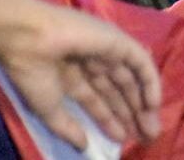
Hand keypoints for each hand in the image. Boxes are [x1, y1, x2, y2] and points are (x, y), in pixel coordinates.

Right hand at [0, 3, 161, 148]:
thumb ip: (66, 127)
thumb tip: (84, 146)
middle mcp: (93, 63)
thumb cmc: (33, 72)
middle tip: (145, 137)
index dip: (110, 121)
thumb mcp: (48, 107)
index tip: (122, 140)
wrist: (30, 38)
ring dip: (142, 104)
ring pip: (130, 80)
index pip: (98, 101)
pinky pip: (141, 64)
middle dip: (130, 116)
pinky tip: (153, 105)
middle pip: (117, 92)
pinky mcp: (120, 42)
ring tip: (151, 129)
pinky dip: (150, 83)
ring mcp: (107, 51)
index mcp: (73, 76)